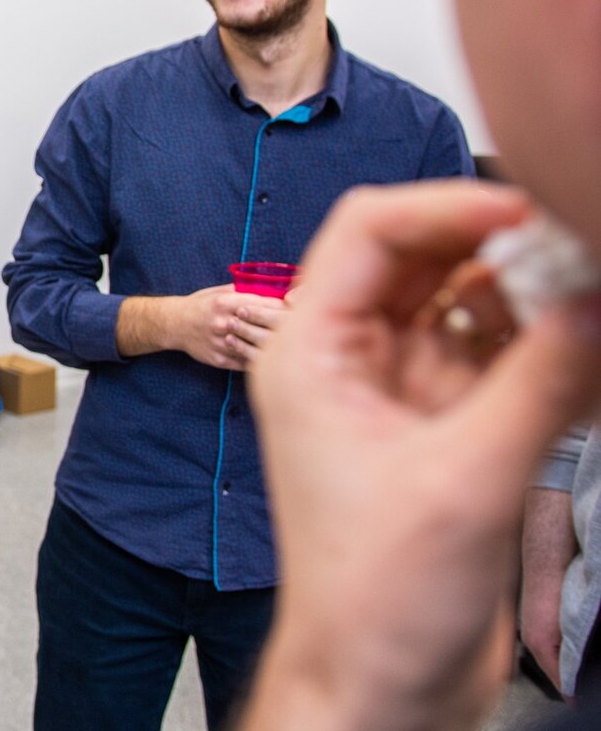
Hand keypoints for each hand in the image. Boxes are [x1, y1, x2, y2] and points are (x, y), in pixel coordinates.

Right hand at [170, 284, 288, 369]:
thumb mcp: (219, 291)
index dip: (284, 307)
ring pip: (257, 348)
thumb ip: (244, 291)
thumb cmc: (200, 305)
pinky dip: (262, 360)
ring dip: (276, 347)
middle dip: (285, 328)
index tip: (298, 309)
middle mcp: (223, 323)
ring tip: (293, 347)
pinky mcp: (220, 359)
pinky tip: (274, 359)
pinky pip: (247, 362)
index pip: (264, 305)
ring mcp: (221, 343)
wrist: (174, 325)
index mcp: (225, 302)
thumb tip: (272, 289)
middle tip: (302, 330)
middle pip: (263, 327)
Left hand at [241, 181, 600, 730]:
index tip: (529, 204)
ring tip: (587, 291)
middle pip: (426, 258)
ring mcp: (398, 392)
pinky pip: (500, 358)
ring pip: (469, 305)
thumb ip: (541, 382)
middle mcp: (349, 360)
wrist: (378, 682)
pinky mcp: (444, 427)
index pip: (371, 231)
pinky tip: (587, 350)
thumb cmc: (373, 598)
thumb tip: (591, 298)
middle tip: (578, 244)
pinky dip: (545, 347)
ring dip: (531, 295)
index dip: (450, 203)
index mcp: (313, 353)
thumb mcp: (465, 480)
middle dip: (502, 243)